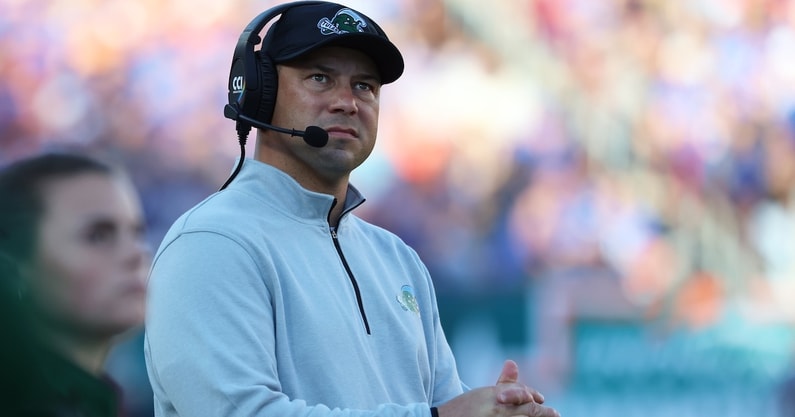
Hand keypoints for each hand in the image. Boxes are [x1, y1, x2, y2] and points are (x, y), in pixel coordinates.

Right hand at [436, 360, 559, 416]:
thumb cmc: (465, 408)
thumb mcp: (484, 393)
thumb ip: (503, 383)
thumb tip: (512, 363)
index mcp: (496, 398)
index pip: (525, 399)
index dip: (538, 402)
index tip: (545, 404)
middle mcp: (499, 411)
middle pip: (529, 413)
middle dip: (543, 413)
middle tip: (555, 415)